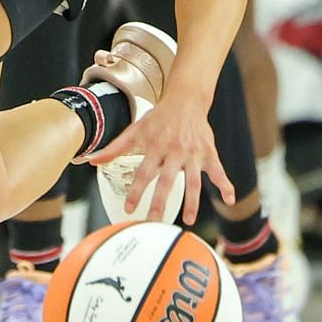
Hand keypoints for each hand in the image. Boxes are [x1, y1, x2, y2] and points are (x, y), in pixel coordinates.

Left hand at [81, 82, 233, 224]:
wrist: (185, 100)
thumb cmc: (158, 118)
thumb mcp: (135, 130)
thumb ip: (115, 148)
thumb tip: (91, 161)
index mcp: (155, 147)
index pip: (143, 173)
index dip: (136, 191)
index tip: (129, 208)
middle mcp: (174, 151)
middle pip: (167, 180)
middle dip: (160, 202)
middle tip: (155, 221)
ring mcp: (193, 153)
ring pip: (194, 180)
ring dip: (193, 201)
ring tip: (189, 220)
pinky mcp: (209, 153)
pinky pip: (219, 171)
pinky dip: (226, 185)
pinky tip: (230, 199)